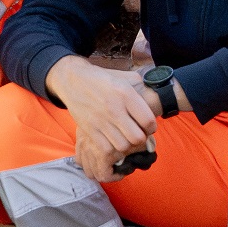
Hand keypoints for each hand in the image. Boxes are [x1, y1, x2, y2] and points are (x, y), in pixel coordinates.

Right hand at [50, 58, 159, 181]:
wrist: (74, 80)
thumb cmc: (102, 79)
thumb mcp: (123, 77)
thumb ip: (140, 85)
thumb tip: (153, 94)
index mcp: (125, 94)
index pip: (148, 120)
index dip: (152, 127)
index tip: (148, 127)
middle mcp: (114, 108)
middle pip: (137, 137)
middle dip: (141, 139)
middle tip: (138, 135)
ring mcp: (101, 121)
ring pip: (123, 146)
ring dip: (127, 146)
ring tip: (126, 139)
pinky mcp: (89, 130)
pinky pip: (107, 149)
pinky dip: (113, 149)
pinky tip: (113, 142)